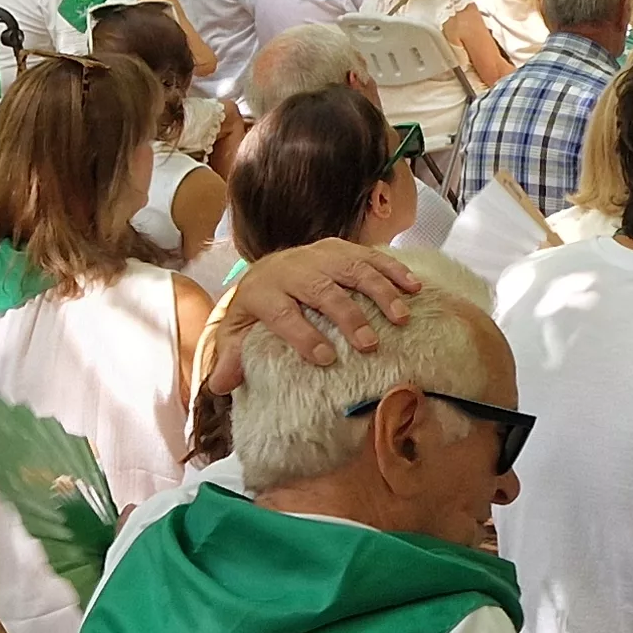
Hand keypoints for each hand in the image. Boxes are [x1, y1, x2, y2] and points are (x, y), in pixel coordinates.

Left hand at [199, 239, 426, 391]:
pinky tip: (413, 288)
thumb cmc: (258, 309)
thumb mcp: (238, 332)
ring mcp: (320, 255)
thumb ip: (230, 358)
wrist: (267, 267)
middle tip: (368, 344)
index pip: (282, 313)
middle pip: (322, 290)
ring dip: (379, 293)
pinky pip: (371, 256)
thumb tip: (219, 385)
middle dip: (347, 316)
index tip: (326, 358)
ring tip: (399, 319)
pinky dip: (394, 271)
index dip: (303, 335)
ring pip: (352, 269)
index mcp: (263, 291)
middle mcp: (293, 269)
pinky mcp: (342, 248)